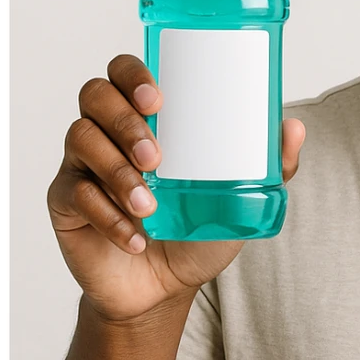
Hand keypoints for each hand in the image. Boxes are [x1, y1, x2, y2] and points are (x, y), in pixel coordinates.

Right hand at [47, 54, 305, 322]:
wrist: (164, 287)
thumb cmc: (198, 230)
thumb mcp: (241, 197)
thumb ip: (270, 164)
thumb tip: (293, 127)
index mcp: (147, 117)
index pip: (124, 71)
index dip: (133, 73)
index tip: (159, 98)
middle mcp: (109, 131)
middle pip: (95, 94)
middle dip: (126, 121)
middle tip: (157, 157)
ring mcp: (83, 163)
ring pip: (82, 138)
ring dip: (116, 170)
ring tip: (149, 204)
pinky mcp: (66, 201)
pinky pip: (75, 194)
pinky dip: (109, 216)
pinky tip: (136, 237)